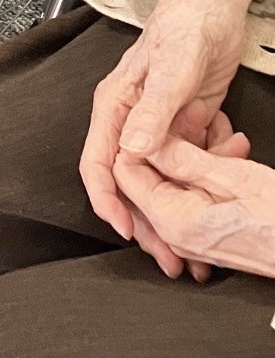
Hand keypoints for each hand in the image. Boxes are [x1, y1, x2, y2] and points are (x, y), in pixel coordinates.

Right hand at [79, 0, 251, 278]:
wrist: (214, 7)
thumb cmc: (183, 26)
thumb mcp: (171, 70)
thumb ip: (152, 111)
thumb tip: (133, 150)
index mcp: (114, 105)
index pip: (99, 162)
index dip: (107, 199)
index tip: (125, 228)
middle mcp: (131, 119)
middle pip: (130, 181)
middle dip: (148, 220)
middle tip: (169, 254)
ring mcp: (159, 124)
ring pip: (162, 179)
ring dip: (182, 204)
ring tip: (202, 237)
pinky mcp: (186, 124)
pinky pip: (192, 161)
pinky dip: (209, 170)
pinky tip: (231, 158)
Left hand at [115, 131, 274, 280]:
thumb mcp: (233, 177)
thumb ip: (182, 159)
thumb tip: (144, 143)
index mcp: (173, 220)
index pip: (126, 172)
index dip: (142, 139)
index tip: (166, 119)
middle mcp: (176, 235)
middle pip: (149, 177)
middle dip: (172, 144)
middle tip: (199, 118)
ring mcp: (191, 239)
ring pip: (173, 184)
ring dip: (196, 156)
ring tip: (226, 137)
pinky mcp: (207, 235)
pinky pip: (192, 198)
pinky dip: (207, 176)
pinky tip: (231, 157)